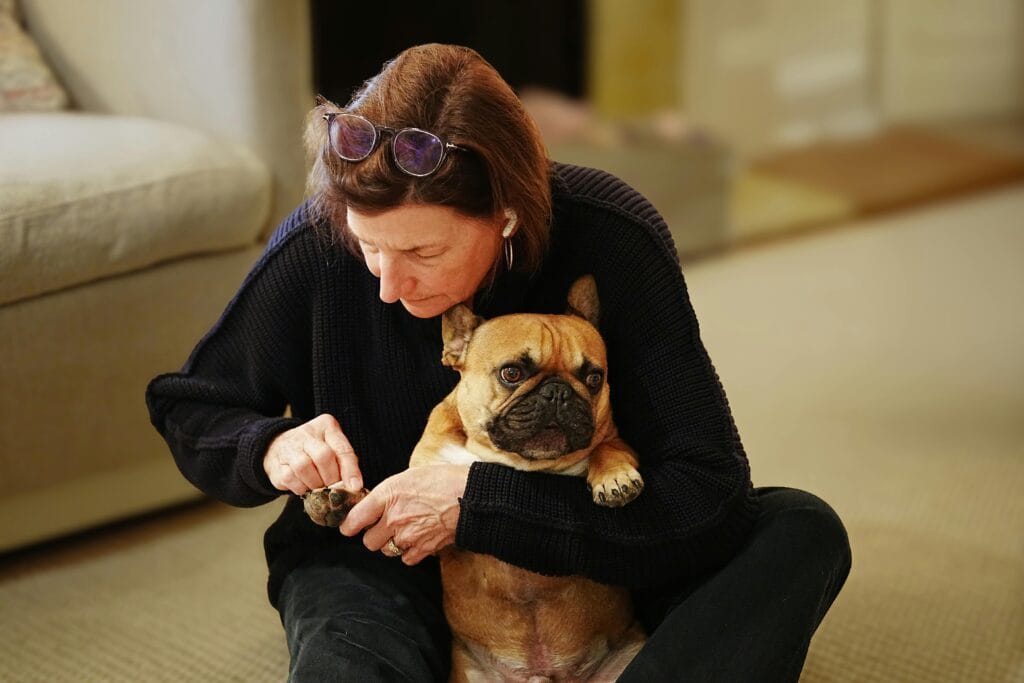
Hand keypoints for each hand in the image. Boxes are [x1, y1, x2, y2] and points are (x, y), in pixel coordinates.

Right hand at [263, 414, 361, 494]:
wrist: (279, 446)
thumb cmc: (316, 449)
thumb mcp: (334, 447)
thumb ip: (345, 462)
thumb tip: (354, 486)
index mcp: (327, 426)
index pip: (342, 448)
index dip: (350, 470)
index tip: (355, 486)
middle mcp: (307, 433)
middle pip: (323, 456)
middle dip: (331, 478)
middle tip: (333, 487)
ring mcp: (289, 446)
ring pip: (304, 468)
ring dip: (315, 484)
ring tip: (319, 487)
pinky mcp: (277, 462)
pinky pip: (290, 479)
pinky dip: (301, 488)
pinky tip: (305, 486)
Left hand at [340, 464, 468, 565]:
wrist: (471, 495)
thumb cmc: (443, 479)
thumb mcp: (410, 475)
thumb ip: (390, 492)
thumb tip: (377, 503)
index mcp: (388, 495)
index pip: (355, 518)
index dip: (349, 525)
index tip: (348, 527)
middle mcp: (394, 518)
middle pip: (369, 541)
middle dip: (374, 536)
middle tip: (383, 528)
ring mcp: (408, 536)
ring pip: (386, 551)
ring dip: (392, 544)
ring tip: (405, 532)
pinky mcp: (423, 549)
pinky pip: (406, 559)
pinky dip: (409, 553)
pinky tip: (418, 540)